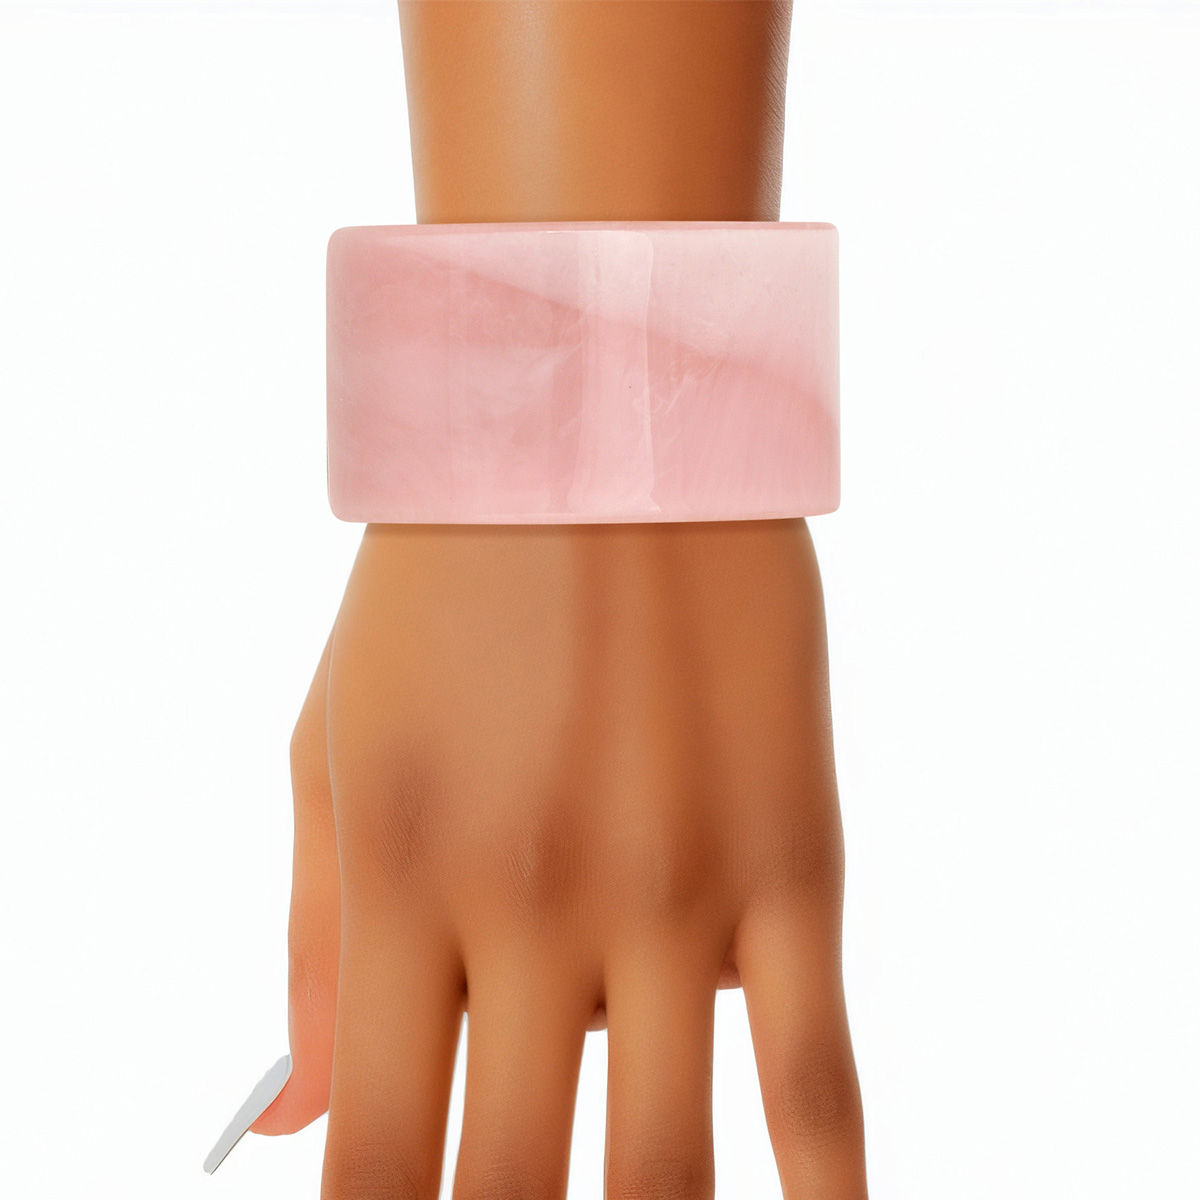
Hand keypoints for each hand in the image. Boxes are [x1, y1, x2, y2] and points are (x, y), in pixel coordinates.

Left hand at [252, 518, 866, 1198]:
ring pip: (664, 1164)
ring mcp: (671, 884)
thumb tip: (295, 1127)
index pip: (376, 1157)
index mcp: (398, 875)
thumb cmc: (442, 593)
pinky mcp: (790, 853)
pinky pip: (816, 1066)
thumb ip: (309, 947)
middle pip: (509, 1186)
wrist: (596, 432)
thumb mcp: (335, 749)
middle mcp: (529, 902)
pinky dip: (821, 1188)